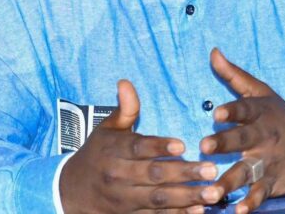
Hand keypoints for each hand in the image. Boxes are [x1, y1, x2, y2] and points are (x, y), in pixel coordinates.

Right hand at [60, 79, 223, 212]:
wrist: (72, 191)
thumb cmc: (98, 153)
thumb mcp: (107, 128)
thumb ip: (124, 109)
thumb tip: (125, 82)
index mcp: (114, 150)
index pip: (138, 147)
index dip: (160, 146)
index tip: (183, 145)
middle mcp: (119, 175)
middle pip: (153, 174)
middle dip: (184, 173)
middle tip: (211, 170)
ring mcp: (125, 199)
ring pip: (158, 198)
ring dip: (187, 197)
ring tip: (212, 192)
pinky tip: (198, 209)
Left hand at [199, 49, 284, 213]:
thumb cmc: (281, 115)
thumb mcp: (260, 92)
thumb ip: (233, 75)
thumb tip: (213, 51)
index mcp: (259, 113)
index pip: (245, 109)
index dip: (232, 110)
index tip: (217, 113)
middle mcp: (264, 136)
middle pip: (243, 139)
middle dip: (224, 143)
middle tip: (204, 147)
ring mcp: (269, 161)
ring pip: (248, 171)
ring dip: (230, 181)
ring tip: (213, 191)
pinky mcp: (273, 182)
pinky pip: (261, 194)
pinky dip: (251, 204)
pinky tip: (238, 212)